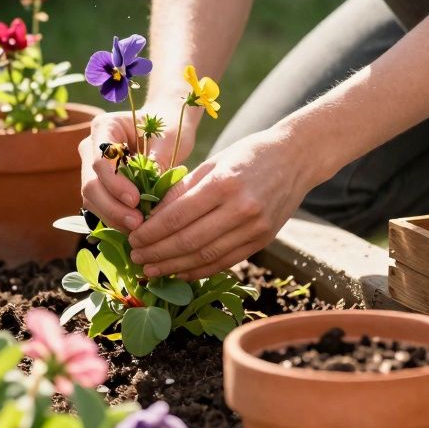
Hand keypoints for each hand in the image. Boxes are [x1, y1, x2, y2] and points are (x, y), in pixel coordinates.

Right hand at [79, 105, 190, 231]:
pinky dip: (116, 219)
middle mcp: (92, 147)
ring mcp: (92, 168)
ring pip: (92, 199)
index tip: (136, 199)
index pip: (100, 160)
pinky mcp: (100, 186)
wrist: (167, 128)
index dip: (114, 183)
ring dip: (113, 217)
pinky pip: (100, 207)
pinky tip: (135, 228)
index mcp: (106, 127)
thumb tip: (149, 190)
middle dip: (112, 207)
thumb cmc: (169, 127)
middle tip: (137, 223)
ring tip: (139, 229)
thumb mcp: (169, 139)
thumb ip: (158, 160)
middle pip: (90, 184)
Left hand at [127, 127, 312, 279]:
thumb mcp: (213, 162)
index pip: (178, 216)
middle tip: (136, 258)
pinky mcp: (263, 240)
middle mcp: (242, 208)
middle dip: (158, 253)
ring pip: (206, 257)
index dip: (151, 232)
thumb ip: (182, 189)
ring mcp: (255, 228)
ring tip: (151, 270)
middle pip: (190, 241)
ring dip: (175, 267)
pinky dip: (200, 270)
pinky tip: (180, 272)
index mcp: (224, 183)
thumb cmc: (249, 154)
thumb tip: (150, 217)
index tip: (132, 238)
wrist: (296, 158)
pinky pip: (225, 262)